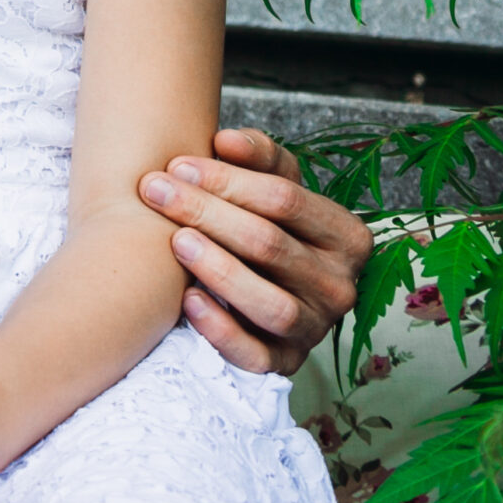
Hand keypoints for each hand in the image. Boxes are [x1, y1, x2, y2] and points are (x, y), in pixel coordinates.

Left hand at [139, 126, 373, 374]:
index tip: (177, 165)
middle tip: (155, 191)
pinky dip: (222, 331)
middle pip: (271, 245)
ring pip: (272, 304)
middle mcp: (340, 286)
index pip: (286, 200)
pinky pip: (256, 356)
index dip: (227, 180)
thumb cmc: (264, 221)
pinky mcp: (285, 362)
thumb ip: (257, 154)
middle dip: (207, 212)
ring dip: (220, 271)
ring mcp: (315, 328)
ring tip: (176, 241)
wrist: (262, 280)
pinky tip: (186, 300)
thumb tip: (226, 141)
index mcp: (346, 236)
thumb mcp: (272, 183)